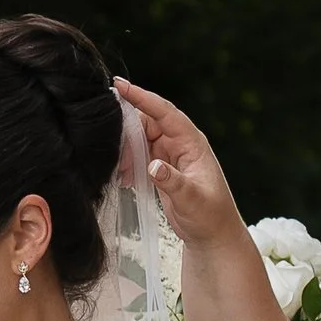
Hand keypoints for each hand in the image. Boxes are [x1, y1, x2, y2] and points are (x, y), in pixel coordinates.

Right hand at [113, 79, 245, 251]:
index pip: (164, 112)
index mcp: (192, 142)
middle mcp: (180, 143)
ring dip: (126, 150)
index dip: (142, 97)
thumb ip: (173, 182)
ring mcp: (170, 154)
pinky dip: (128, 163)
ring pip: (140, 138)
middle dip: (127, 129)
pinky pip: (139, 154)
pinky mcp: (161, 167)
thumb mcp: (192, 200)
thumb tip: (153, 166)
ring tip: (121, 170)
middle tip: (108, 142)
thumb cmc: (210, 216)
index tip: (119, 85)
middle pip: (147, 122)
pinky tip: (125, 179)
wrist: (212, 235)